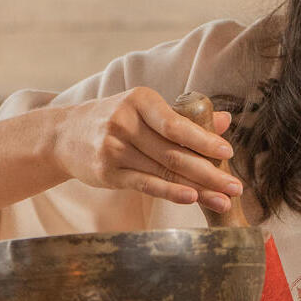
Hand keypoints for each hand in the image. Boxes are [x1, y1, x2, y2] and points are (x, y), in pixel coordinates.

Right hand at [49, 88, 240, 213]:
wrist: (63, 135)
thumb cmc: (114, 119)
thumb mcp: (144, 109)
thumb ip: (184, 116)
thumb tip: (224, 120)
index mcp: (140, 99)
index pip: (177, 124)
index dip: (204, 140)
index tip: (228, 153)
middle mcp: (125, 122)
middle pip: (175, 152)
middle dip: (210, 172)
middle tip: (236, 187)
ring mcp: (114, 148)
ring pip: (164, 171)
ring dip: (198, 189)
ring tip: (223, 201)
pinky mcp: (108, 172)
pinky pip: (146, 184)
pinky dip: (170, 192)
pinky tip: (191, 199)